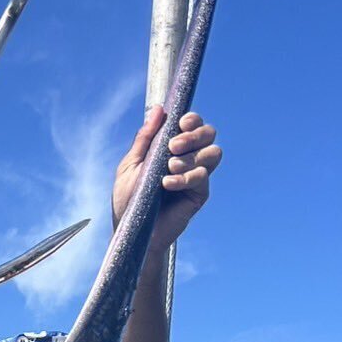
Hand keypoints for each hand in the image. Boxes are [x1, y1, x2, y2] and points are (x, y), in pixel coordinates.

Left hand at [111, 106, 221, 252]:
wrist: (131, 232)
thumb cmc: (128, 200)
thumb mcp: (131, 166)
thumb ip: (145, 139)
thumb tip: (159, 110)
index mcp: (172, 148)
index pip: (192, 124)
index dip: (192, 120)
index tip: (180, 124)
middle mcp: (188, 158)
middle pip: (209, 133)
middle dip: (194, 135)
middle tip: (173, 147)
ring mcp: (196, 176)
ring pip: (213, 153)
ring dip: (191, 157)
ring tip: (169, 167)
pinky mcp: (198, 194)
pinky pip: (203, 177)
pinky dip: (185, 178)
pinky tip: (168, 184)